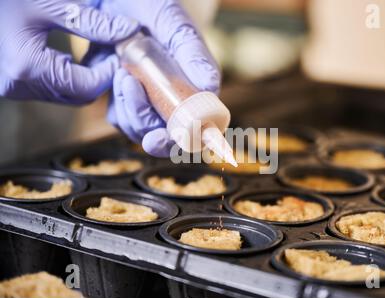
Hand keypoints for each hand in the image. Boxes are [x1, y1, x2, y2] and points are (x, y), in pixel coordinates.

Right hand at [0, 0, 138, 104]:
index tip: (122, 52)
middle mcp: (20, 86)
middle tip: (111, 52)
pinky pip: (50, 88)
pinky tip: (70, 55)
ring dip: (85, 77)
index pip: (88, 87)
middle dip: (100, 76)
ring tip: (94, 51)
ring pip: (66, 95)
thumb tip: (127, 30)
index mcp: (29, 68)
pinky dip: (67, 75)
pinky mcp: (12, 83)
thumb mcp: (47, 3)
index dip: (110, 72)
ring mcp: (14, 88)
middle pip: (79, 96)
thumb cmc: (1, 0)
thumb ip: (91, 22)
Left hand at [86, 0, 220, 156]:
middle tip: (133, 89)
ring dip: (130, 108)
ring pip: (140, 130)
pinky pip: (120, 117)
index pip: (194, 128)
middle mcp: (173, 101)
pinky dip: (119, 102)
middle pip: (163, 137)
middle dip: (145, 124)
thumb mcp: (173, 23)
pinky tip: (119, 73)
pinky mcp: (126, 100)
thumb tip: (210, 85)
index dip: (181, 140)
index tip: (160, 137)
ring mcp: (149, 102)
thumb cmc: (151, 7)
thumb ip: (193, 52)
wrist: (119, 1)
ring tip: (126, 72)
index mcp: (193, 89)